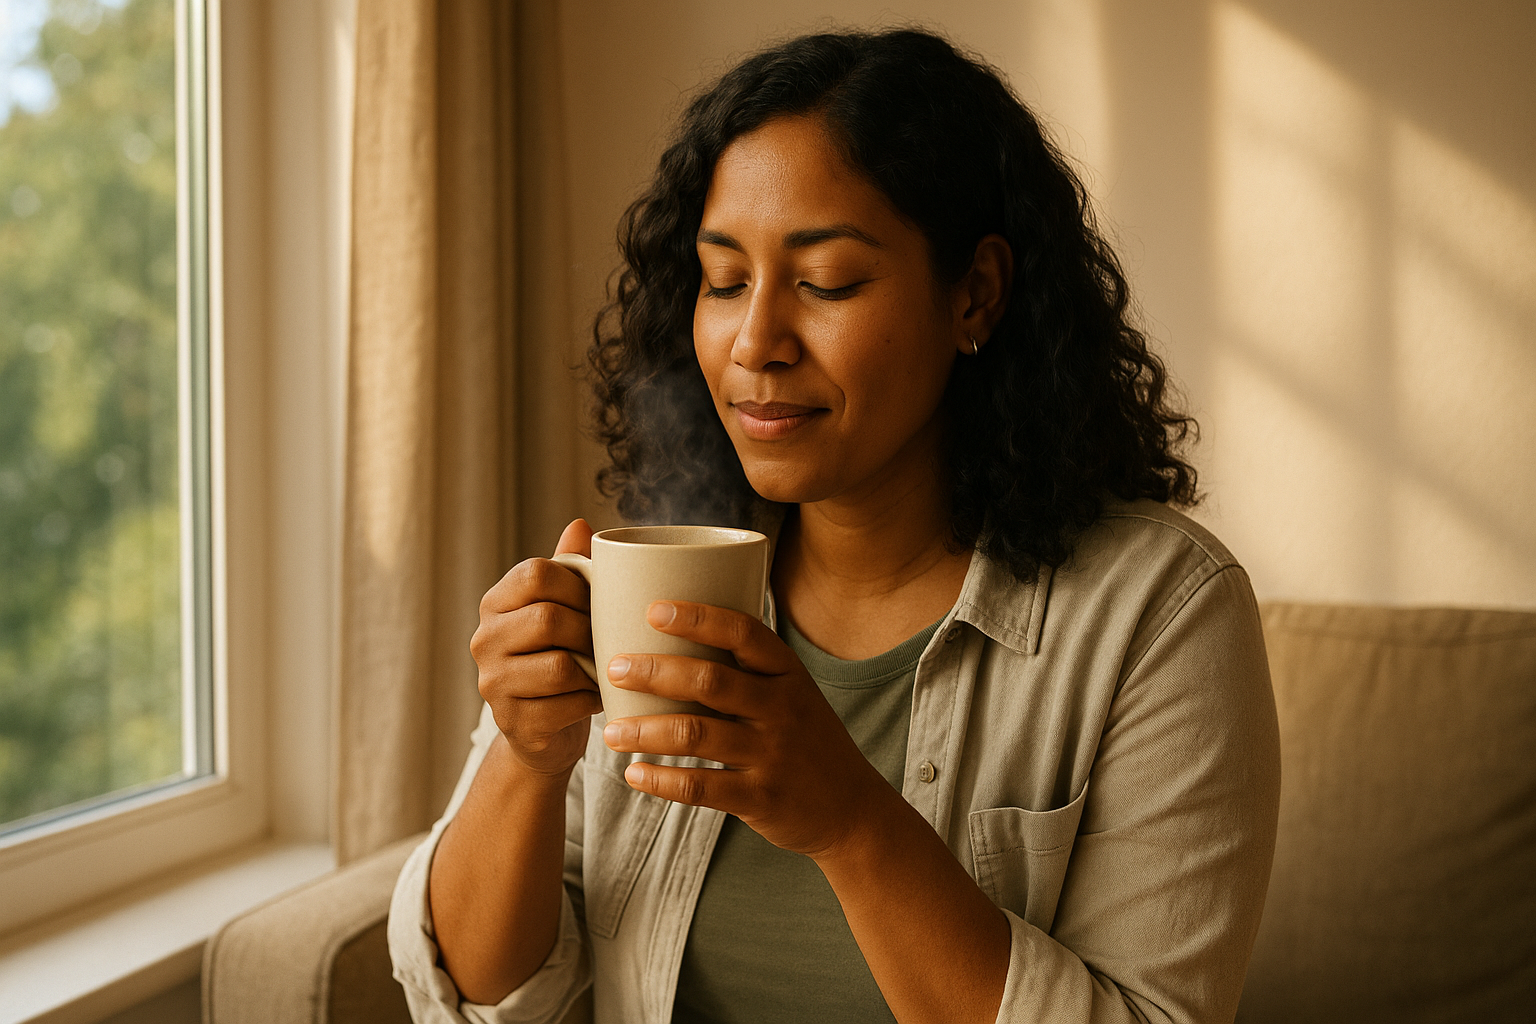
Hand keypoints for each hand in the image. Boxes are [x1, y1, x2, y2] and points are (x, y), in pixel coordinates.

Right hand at [470, 519, 601, 777]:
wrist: (545, 730)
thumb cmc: (562, 656)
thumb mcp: (564, 608)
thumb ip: (570, 568)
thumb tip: (580, 524)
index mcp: (496, 603)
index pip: (537, 573)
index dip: (579, 585)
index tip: (599, 602)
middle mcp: (484, 640)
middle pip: (548, 618)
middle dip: (589, 629)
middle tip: (606, 640)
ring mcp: (493, 684)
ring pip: (559, 665)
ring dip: (594, 668)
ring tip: (604, 668)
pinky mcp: (513, 722)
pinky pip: (566, 705)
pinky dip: (592, 701)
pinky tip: (597, 698)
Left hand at [600, 600, 894, 859]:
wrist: (853, 811)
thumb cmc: (807, 741)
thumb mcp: (794, 694)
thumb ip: (748, 671)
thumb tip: (677, 637)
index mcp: (789, 673)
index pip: (744, 632)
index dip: (698, 617)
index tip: (653, 609)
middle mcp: (782, 709)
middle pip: (710, 680)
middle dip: (655, 672)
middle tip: (614, 668)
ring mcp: (772, 754)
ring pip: (697, 735)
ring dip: (646, 731)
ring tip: (610, 732)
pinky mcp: (760, 798)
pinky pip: (701, 787)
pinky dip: (661, 781)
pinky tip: (634, 774)